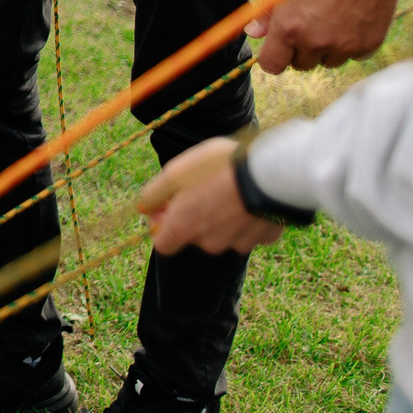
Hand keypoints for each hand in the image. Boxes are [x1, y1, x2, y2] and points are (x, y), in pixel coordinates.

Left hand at [139, 138, 289, 255]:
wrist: (269, 172)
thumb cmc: (217, 167)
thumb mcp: (175, 172)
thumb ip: (154, 193)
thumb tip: (144, 207)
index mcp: (184, 229)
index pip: (163, 245)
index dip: (161, 225)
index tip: (168, 204)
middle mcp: (209, 243)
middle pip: (194, 236)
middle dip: (194, 216)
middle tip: (202, 187)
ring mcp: (240, 243)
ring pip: (224, 233)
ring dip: (221, 216)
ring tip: (229, 187)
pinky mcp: (265, 237)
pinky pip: (250, 230)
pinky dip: (247, 217)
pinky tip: (251, 196)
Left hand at [245, 0, 402, 72]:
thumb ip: (267, 9)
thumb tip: (253, 32)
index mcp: (288, 27)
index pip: (272, 65)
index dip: (273, 57)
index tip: (279, 48)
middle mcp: (314, 42)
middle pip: (301, 65)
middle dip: (301, 49)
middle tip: (310, 23)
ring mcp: (343, 46)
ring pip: (328, 61)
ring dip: (327, 48)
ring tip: (333, 17)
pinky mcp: (367, 46)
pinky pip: (354, 55)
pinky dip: (352, 43)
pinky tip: (354, 18)